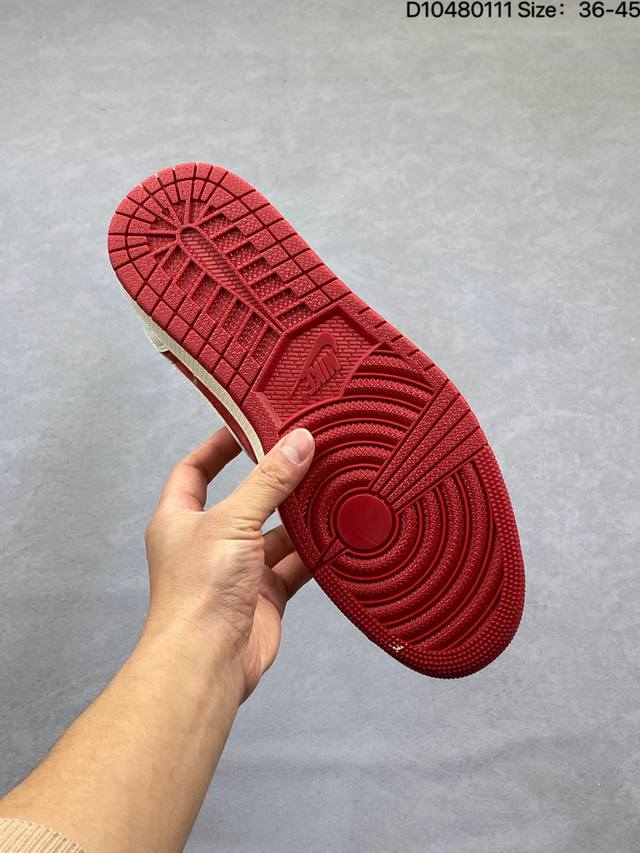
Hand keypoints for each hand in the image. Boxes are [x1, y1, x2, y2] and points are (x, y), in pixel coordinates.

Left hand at [142, 426, 314, 698]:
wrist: (207, 663)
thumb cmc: (200, 591)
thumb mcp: (233, 522)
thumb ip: (268, 482)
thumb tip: (299, 441)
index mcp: (181, 519)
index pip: (195, 470)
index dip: (218, 446)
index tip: (248, 425)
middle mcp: (209, 541)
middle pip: (245, 500)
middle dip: (275, 480)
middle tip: (307, 453)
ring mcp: (238, 570)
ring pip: (275, 533)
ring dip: (301, 517)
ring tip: (332, 487)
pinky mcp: (265, 595)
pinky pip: (294, 565)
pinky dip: (315, 552)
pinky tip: (338, 534)